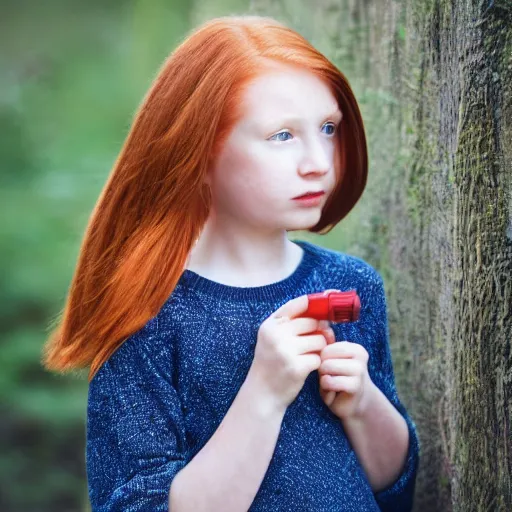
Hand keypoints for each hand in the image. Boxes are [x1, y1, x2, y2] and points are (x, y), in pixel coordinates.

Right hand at [247, 294, 327, 411]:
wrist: (262, 393)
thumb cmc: (271, 362)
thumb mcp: (273, 338)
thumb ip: (292, 323)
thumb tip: (325, 315)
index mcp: (270, 324)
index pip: (299, 304)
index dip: (318, 300)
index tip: (332, 296)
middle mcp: (276, 335)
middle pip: (313, 322)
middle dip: (320, 330)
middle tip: (319, 339)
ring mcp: (286, 351)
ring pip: (320, 339)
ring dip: (320, 348)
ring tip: (309, 355)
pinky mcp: (296, 367)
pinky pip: (319, 357)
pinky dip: (317, 362)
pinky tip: (307, 367)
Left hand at [317, 323, 374, 419]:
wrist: (354, 405)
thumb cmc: (338, 381)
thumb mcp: (331, 363)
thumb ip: (326, 347)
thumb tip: (320, 327)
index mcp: (354, 347)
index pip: (325, 346)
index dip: (321, 359)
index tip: (330, 369)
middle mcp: (360, 355)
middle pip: (324, 356)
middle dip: (322, 369)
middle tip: (331, 378)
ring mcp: (359, 370)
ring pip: (326, 367)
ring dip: (324, 379)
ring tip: (332, 385)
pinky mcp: (356, 385)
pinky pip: (329, 381)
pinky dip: (326, 390)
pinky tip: (334, 393)